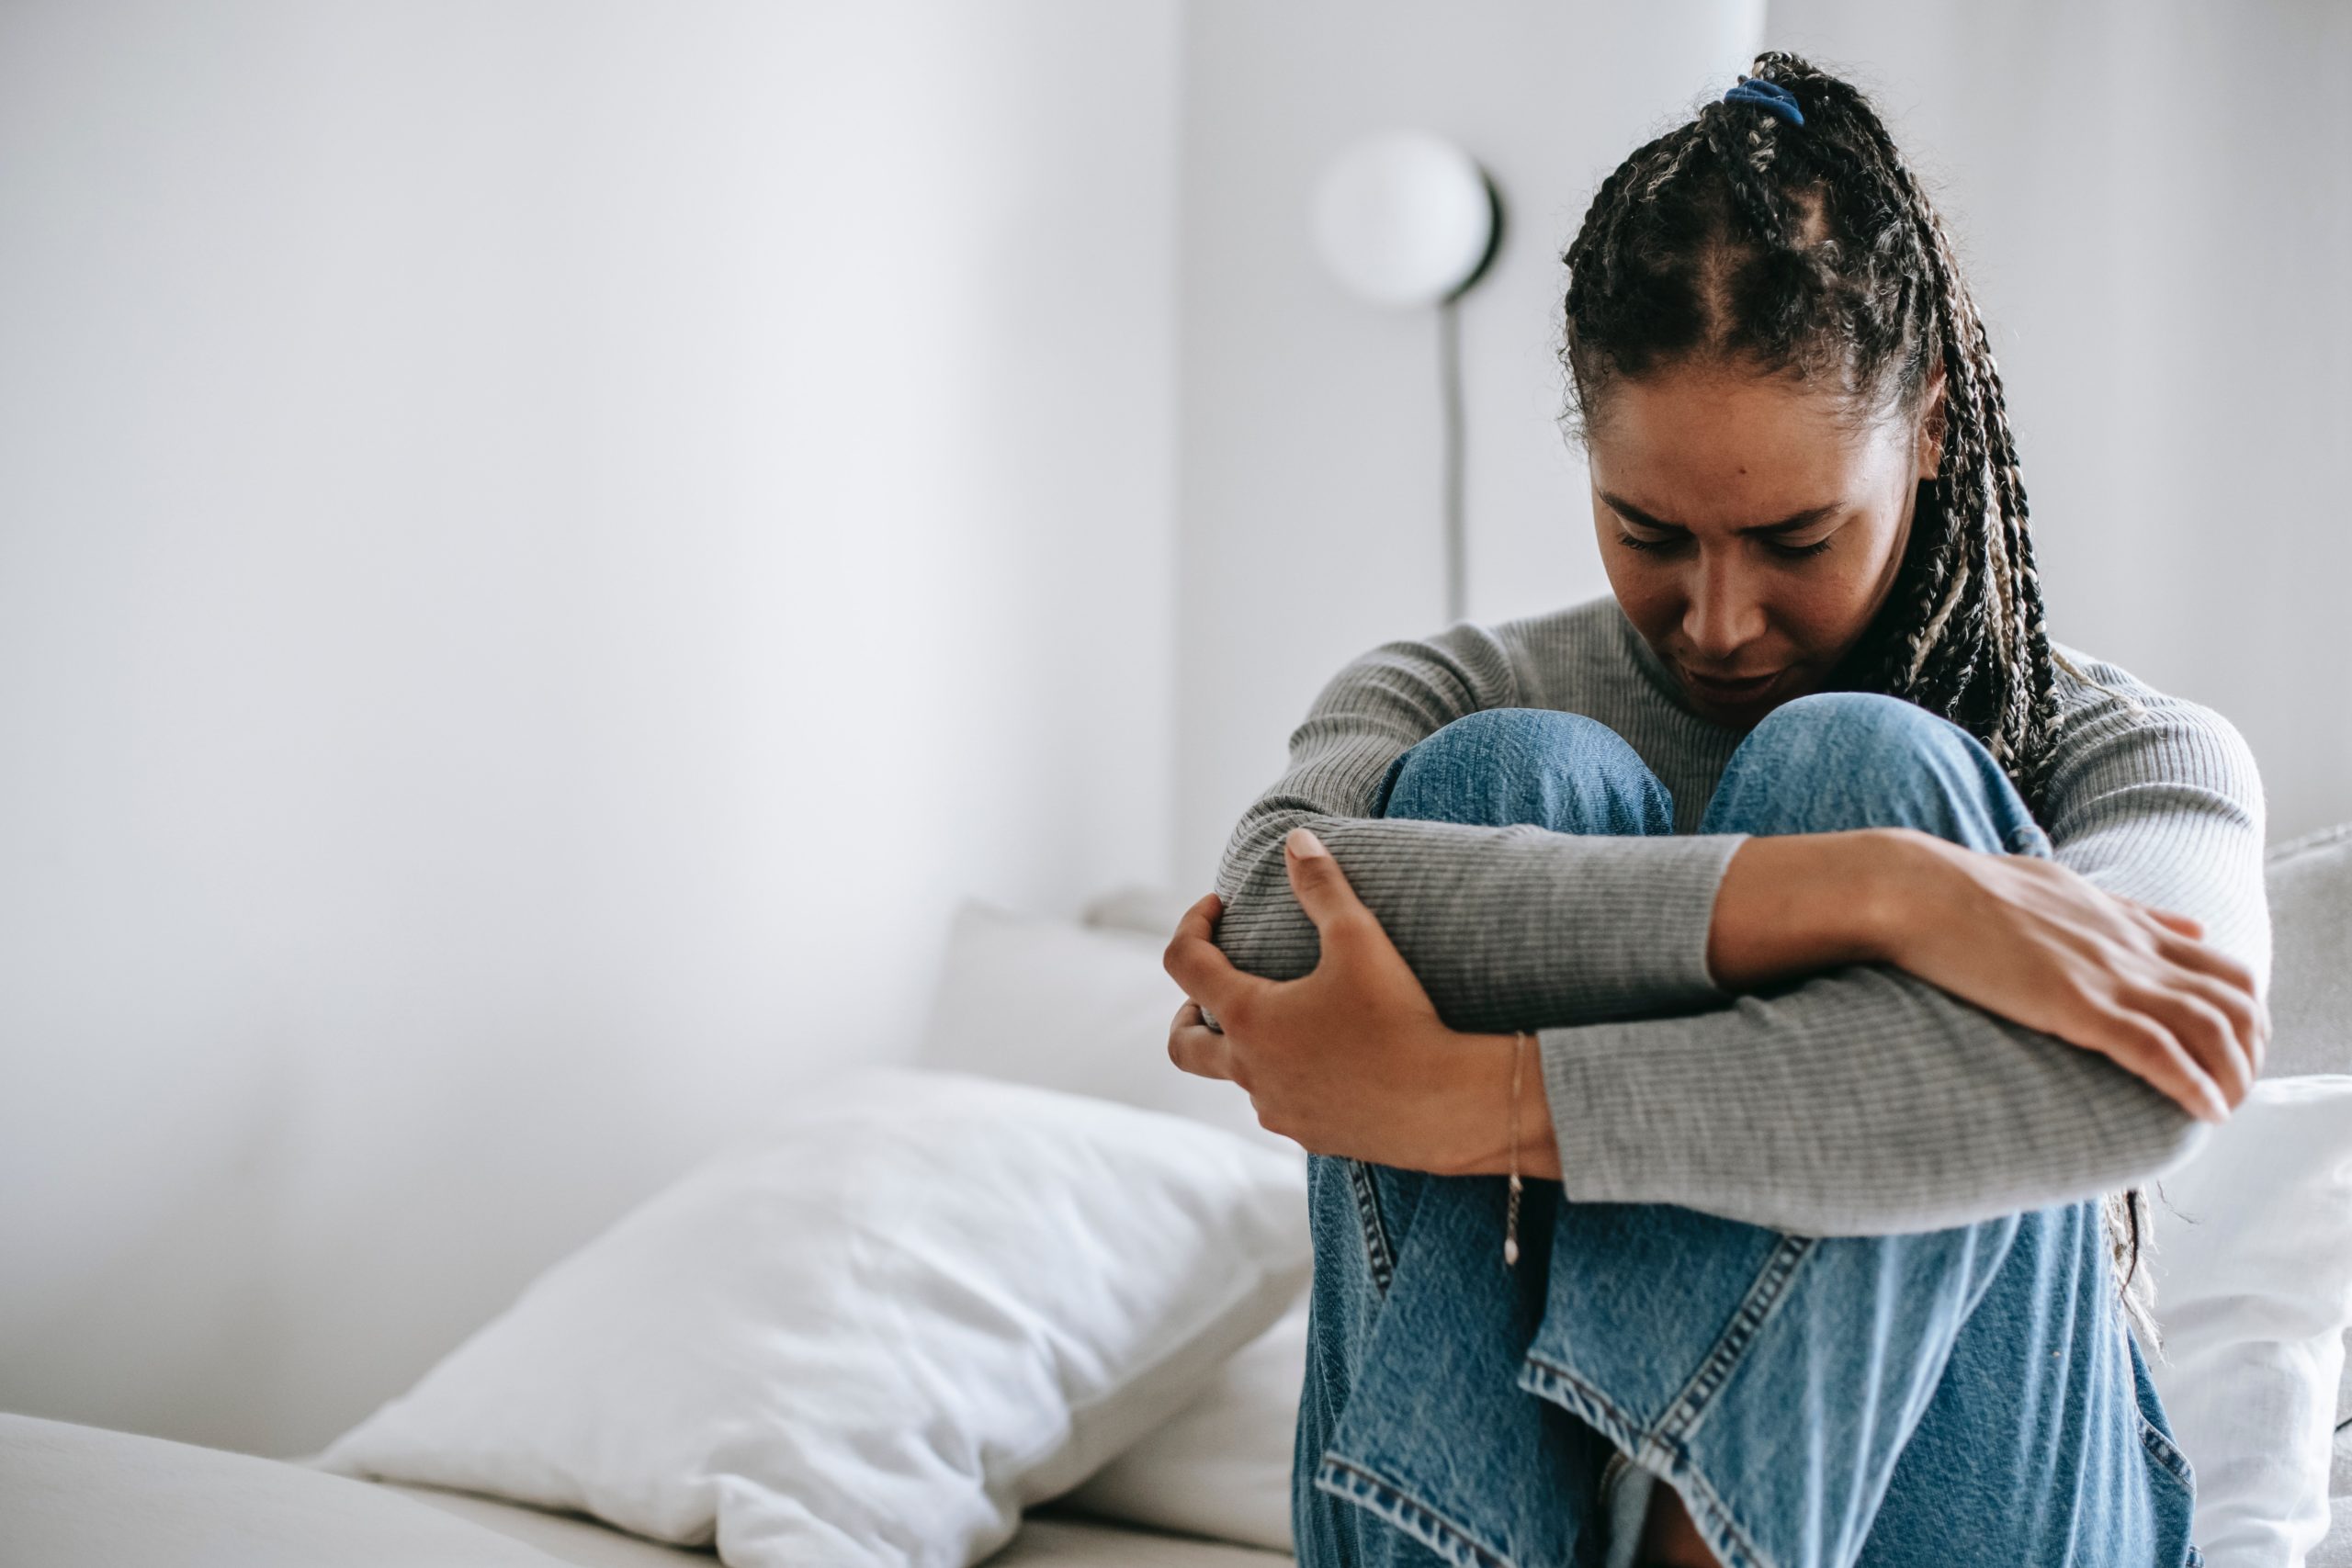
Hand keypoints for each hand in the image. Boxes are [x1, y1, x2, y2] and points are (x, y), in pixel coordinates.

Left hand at [1161, 826, 1505, 1173]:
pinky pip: (1280, 1103)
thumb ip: (1322, 884)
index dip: (1192, 925)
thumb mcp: (1360, 937)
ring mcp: (1277, 1109)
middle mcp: (1249, 1070)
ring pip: (1237, 1077)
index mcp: (1248, 1018)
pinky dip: (1286, 1078)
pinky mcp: (1310, 1135)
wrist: (1447, 1104)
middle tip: (1214, 988)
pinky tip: (1327, 1061)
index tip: (1218, 907)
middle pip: (1182, 1045)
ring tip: (1286, 1020)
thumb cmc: (1399, 1017)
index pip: (1183, 964)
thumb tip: (1295, 838)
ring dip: (1246, 1047)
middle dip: (1188, 1011)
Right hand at [1875, 829, 2266, 1121]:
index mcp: (2129, 925)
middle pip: (2238, 1001)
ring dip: (2232, 1076)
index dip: (2246, 1015)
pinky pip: (2158, 1050)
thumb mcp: (2067, 887)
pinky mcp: (2077, 1005)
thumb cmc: (1971, 889)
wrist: (1916, 888)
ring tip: (2225, 1107)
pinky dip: (2193, 1085)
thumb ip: (2132, 911)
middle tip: (2235, 1086)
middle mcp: (2133, 949)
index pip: (2226, 968)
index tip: (2233, 1051)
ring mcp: (2108, 976)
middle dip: (2251, 1050)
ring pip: (2212, 1029)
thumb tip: (2193, 924)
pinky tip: (2205, 1111)